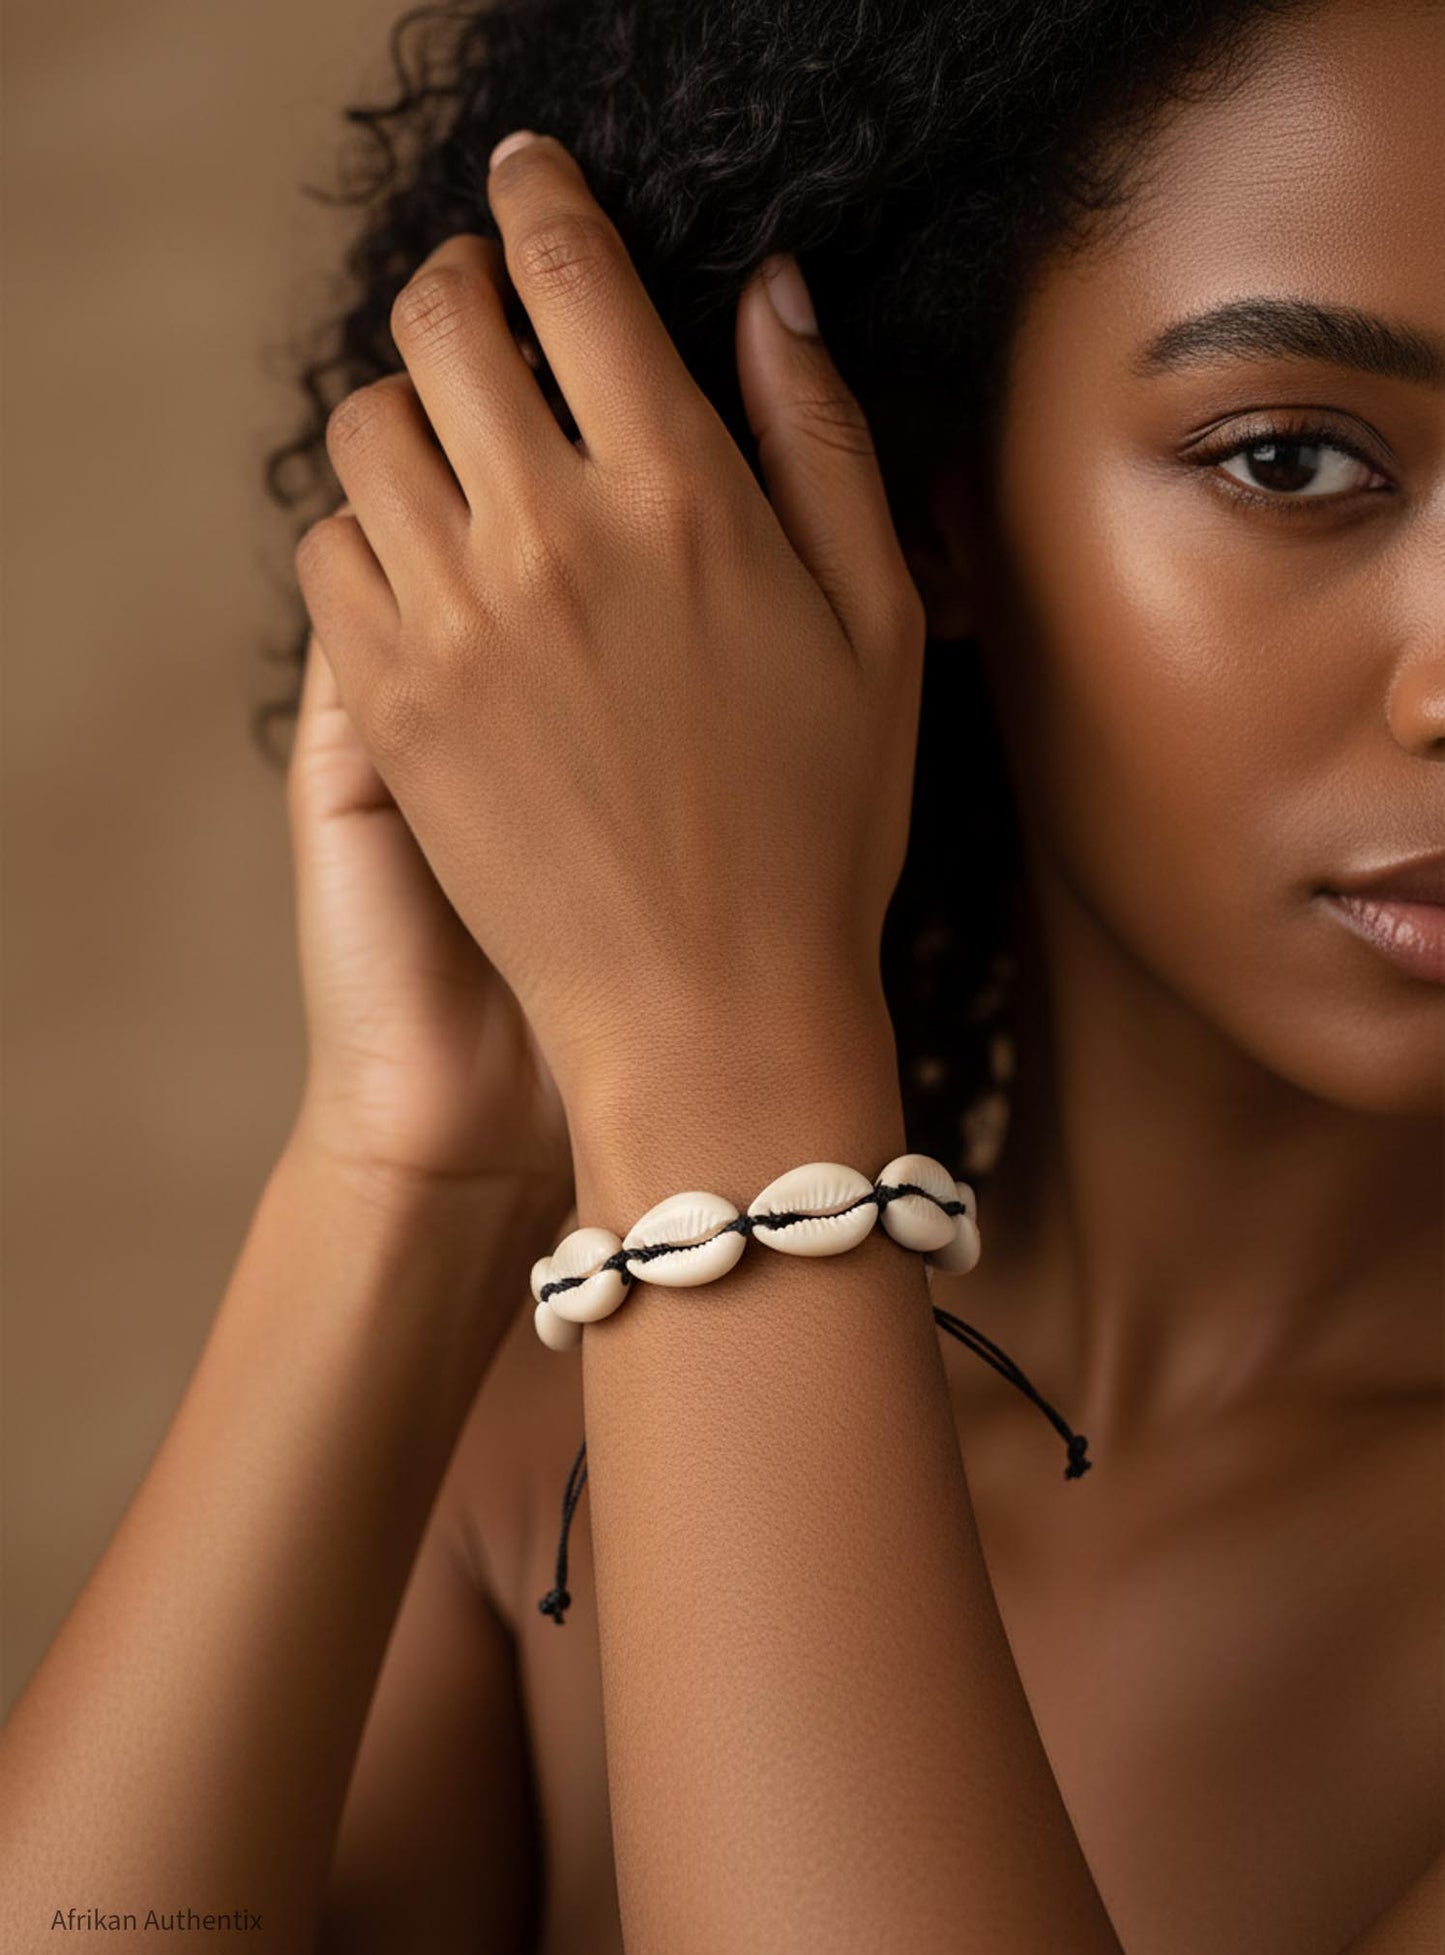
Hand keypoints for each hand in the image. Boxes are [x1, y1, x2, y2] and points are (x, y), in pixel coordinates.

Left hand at [292, 132, 926, 1110]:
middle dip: (457, 282)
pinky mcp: (388, 708)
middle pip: (439, 321)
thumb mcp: (875, 626)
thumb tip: (768, 292)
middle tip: (484, 302)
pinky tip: (426, 562)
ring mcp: (451, 623)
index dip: (540, 194)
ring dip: (403, 403)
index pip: (572, 273)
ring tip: (454, 440)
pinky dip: (362, 528)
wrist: (706, 1012)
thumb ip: (822, 438)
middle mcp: (547, 536)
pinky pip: (329, 552)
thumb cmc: (818, 828)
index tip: (526, 173)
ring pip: (363, 427)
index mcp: (680, 496)